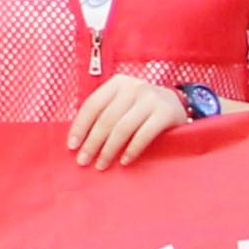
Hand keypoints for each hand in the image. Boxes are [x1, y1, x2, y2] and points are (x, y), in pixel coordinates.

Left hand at [64, 75, 190, 170]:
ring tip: (102, 165)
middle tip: (84, 161)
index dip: (80, 127)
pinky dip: (132, 150)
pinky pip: (144, 135)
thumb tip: (78, 141)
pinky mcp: (166, 112)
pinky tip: (124, 162)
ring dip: (109, 150)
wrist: (176, 104)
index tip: (72, 147)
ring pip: (123, 128)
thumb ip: (103, 114)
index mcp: (117, 83)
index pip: (92, 105)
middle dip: (92, 143)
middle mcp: (134, 87)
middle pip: (106, 118)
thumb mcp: (122, 103)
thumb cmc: (140, 108)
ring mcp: (151, 98)